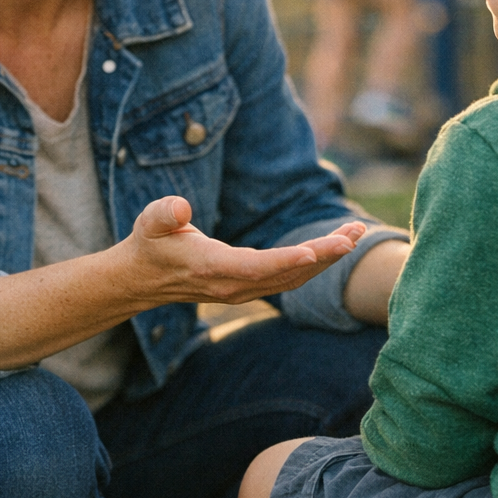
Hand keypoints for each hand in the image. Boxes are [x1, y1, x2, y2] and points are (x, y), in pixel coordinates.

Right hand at [118, 196, 365, 306]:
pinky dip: (315, 263)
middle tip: (355, 234)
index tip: (314, 250)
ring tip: (355, 233)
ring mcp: (243, 289)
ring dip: (326, 258)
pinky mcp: (249, 286)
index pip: (254, 267)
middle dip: (323, 255)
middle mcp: (232, 285)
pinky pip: (289, 278)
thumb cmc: (150, 243)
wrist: (142, 279)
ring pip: (293, 278)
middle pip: (285, 274)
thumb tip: (181, 207)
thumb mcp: (149, 221)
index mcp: (211, 268)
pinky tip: (334, 246)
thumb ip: (164, 213)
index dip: (285, 260)